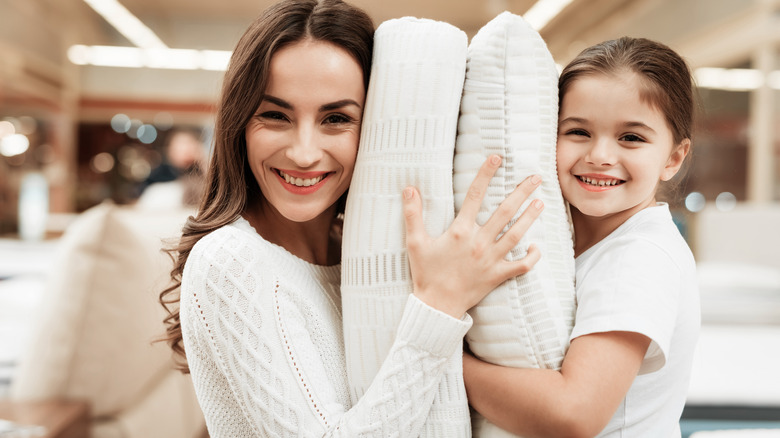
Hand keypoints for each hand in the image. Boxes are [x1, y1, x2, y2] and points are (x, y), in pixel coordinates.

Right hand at [402, 155, 542, 317]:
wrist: (436, 306)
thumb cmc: (425, 274)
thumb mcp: (415, 242)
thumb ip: (413, 214)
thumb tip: (409, 189)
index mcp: (459, 231)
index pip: (474, 195)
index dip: (486, 174)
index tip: (497, 158)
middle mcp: (478, 243)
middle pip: (504, 212)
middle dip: (521, 193)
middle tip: (536, 178)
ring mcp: (490, 260)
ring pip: (516, 235)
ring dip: (530, 218)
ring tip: (541, 203)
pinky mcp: (497, 276)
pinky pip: (520, 266)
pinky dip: (531, 257)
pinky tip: (537, 246)